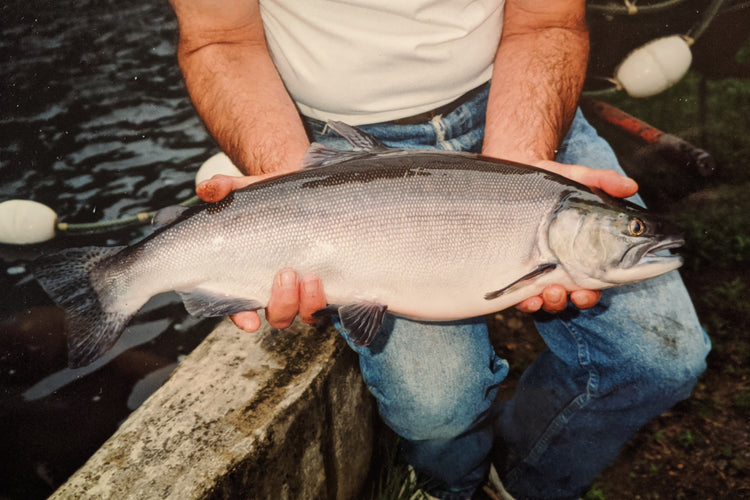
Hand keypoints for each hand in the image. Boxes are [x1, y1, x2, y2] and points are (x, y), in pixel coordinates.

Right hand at [197, 174, 326, 331]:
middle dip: (282, 303)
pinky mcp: (328, 280)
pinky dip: (330, 297)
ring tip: (311, 277)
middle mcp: (277, 289)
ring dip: (308, 302)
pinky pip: (331, 301)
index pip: (240, 307)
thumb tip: (207, 189)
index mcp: (249, 276)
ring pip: (306, 312)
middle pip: (278, 315)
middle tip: (285, 275)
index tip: (250, 320)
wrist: (303, 189)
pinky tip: (329, 281)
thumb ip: (224, 189)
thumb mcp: (245, 190)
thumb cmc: (268, 197)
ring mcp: (304, 288)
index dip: (243, 317)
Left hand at [516, 161, 637, 312]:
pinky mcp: (519, 272)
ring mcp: (542, 272)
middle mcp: (567, 267)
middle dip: (580, 300)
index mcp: (587, 252)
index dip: (596, 290)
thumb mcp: (577, 178)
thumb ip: (603, 181)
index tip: (591, 289)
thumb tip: (632, 186)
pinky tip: (529, 299)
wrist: (513, 183)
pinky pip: (524, 298)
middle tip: (577, 294)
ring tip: (551, 293)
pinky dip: (529, 304)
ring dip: (555, 302)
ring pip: (553, 300)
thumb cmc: (551, 185)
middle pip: (579, 295)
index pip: (598, 279)